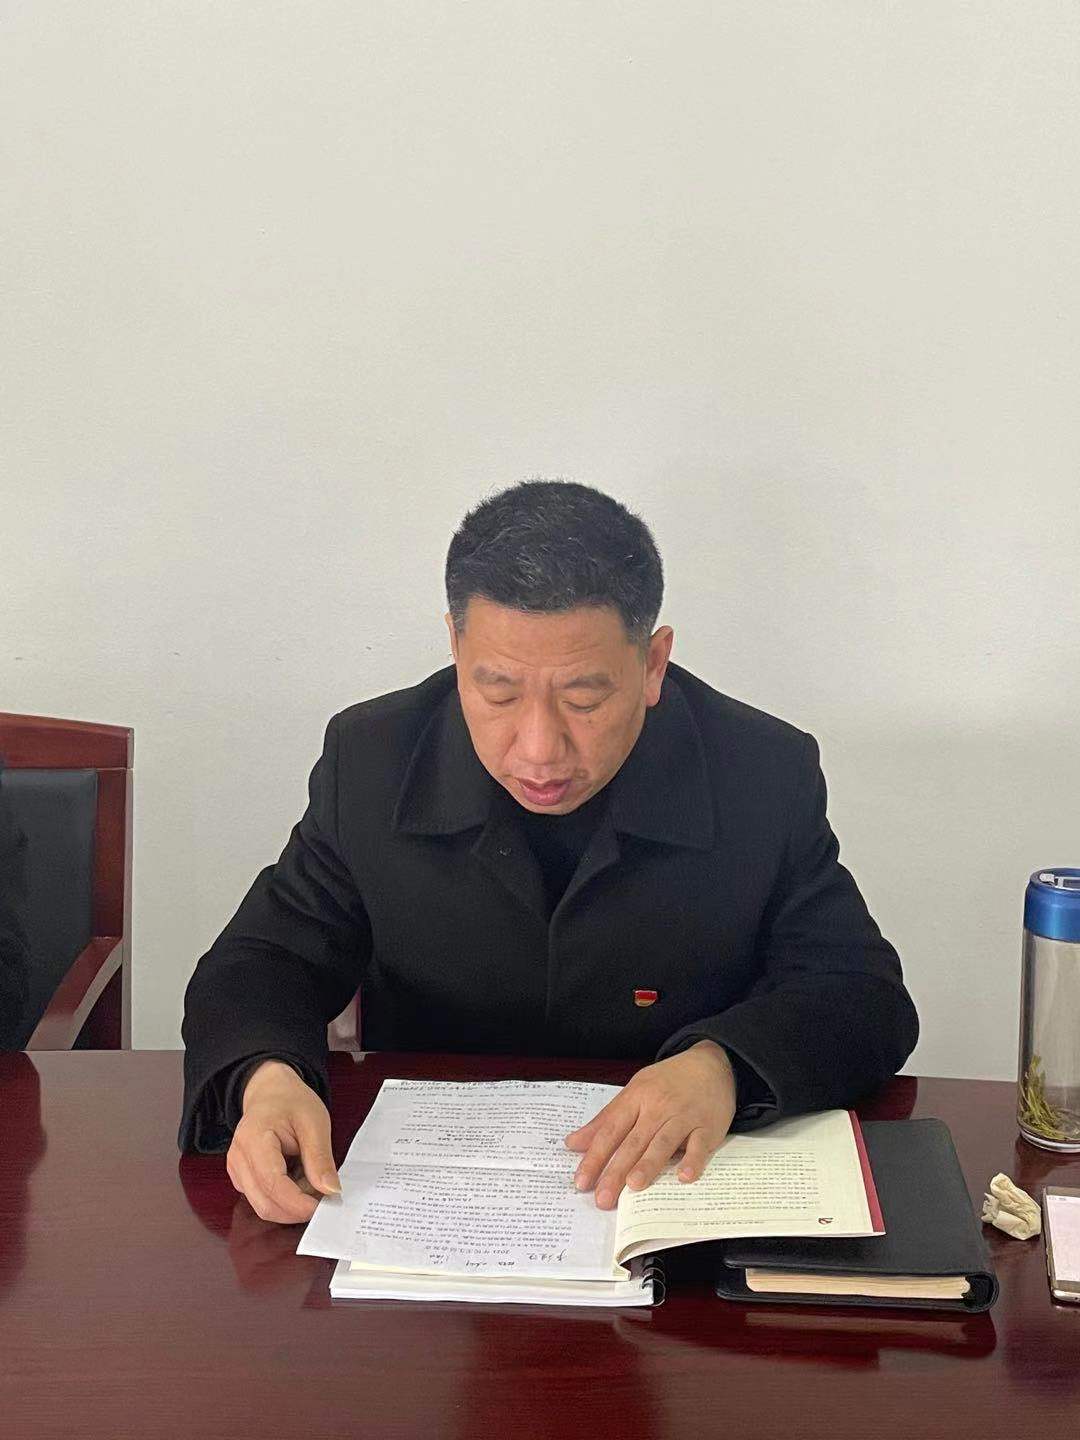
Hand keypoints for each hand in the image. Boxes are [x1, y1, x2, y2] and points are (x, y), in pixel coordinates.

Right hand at [225, 1060, 340, 1223]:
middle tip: (323, 1196)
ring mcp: (236, 1171)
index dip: (298, 1203)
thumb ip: (320, 1158)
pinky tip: (297, 1178)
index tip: (324, 1206)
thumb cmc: (291, 1102)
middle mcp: (238, 1159)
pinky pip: (262, 1200)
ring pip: (263, 1206)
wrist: (270, 1092)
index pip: (272, 1184)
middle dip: (296, 1208)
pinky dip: (284, 1199)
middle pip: (264, 1204)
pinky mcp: (240, 1179)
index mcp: (254, 1139)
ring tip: (310, 1178)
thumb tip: (331, 1190)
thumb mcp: (315, 1122)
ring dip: (291, 1204)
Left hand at [564, 1041, 736, 1209]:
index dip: (594, 1156)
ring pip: (663, 1142)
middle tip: (603, 1198)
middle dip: (616, 1171)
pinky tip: (684, 1177)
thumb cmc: (668, 1081)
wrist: (710, 1064)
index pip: (610, 1130)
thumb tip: (573, 1143)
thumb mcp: (634, 1092)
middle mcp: (658, 1107)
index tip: (582, 1181)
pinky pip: (699, 1145)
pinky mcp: (707, 1126)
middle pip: (633, 1141)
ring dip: (648, 1164)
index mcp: (636, 1097)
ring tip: (634, 1185)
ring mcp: (684, 1116)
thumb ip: (606, 1119)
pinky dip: (693, 1161)